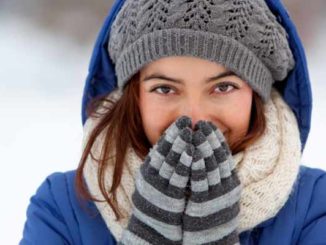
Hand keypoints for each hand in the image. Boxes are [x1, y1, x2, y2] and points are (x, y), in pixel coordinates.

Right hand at [119, 116, 193, 244]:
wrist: (153, 226)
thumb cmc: (157, 199)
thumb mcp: (153, 178)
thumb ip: (160, 163)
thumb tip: (170, 144)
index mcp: (149, 169)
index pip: (160, 147)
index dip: (170, 133)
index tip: (180, 121)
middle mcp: (152, 176)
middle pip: (165, 152)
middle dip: (176, 135)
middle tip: (185, 121)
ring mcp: (160, 186)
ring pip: (171, 162)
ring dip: (180, 146)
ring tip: (189, 132)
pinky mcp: (170, 197)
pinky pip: (178, 178)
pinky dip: (185, 164)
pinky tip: (192, 153)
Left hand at [183, 121, 240, 244]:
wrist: (212, 239)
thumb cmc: (213, 212)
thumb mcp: (220, 192)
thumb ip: (217, 175)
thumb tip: (209, 155)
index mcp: (230, 181)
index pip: (224, 155)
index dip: (217, 139)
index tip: (210, 125)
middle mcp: (226, 186)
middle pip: (219, 157)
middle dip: (210, 139)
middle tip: (203, 123)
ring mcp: (216, 194)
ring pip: (211, 166)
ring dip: (204, 147)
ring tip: (198, 131)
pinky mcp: (204, 203)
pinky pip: (201, 181)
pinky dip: (197, 166)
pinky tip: (192, 153)